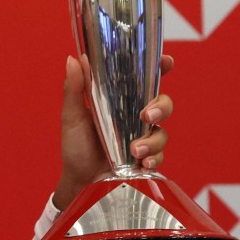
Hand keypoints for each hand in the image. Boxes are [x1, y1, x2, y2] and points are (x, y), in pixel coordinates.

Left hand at [53, 54, 174, 208]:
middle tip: (147, 116)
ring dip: (153, 141)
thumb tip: (73, 59)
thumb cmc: (75, 145)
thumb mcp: (72, 116)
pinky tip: (143, 163)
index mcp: (120, 101)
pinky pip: (160, 156)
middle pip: (162, 104)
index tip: (166, 62)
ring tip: (135, 151)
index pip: (144, 80)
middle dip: (162, 107)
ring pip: (162, 132)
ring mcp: (142, 138)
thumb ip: (74, 89)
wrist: (78, 180)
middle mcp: (134, 117)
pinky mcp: (144, 158)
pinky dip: (154, 159)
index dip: (159, 68)